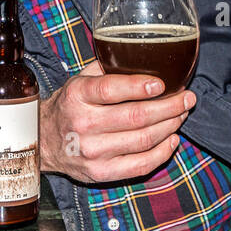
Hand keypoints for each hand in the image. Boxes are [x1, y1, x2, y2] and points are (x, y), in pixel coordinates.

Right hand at [39, 60, 194, 183]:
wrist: (44, 141)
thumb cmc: (70, 106)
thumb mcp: (80, 81)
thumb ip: (107, 69)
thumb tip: (143, 57)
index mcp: (78, 96)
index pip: (112, 90)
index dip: (140, 87)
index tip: (162, 84)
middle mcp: (84, 124)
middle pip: (136, 117)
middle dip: (169, 106)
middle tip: (187, 98)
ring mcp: (92, 152)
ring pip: (143, 140)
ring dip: (170, 126)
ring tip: (182, 114)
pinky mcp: (101, 173)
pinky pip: (140, 165)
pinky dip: (162, 152)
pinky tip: (172, 139)